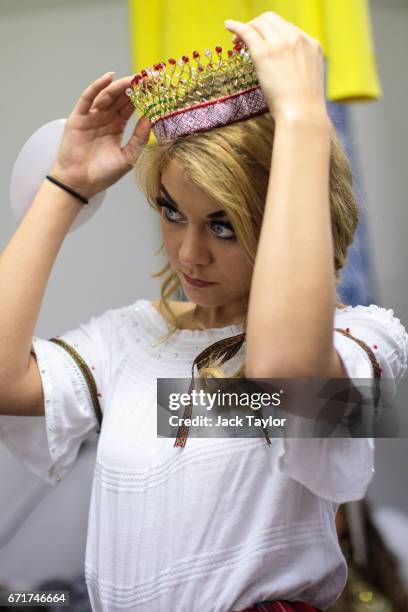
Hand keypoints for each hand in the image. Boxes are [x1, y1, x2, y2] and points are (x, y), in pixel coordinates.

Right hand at [50, 73, 150, 198]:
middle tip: (147, 78)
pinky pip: (87, 98)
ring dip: (119, 86)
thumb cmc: (103, 174)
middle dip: (133, 87)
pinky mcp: (78, 118)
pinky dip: (96, 87)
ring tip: (133, 79)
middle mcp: (104, 118)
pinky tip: (108, 78)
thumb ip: (139, 138)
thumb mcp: (128, 157)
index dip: (142, 96)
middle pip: (119, 97)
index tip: (155, 87)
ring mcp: (90, 117)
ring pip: (106, 95)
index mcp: (116, 126)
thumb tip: (151, 119)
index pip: (130, 106)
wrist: (80, 184)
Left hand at [225, 13, 327, 121]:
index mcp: (311, 45)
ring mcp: (280, 43)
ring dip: (246, 28)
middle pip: (272, 20)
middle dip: (258, 25)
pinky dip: (236, 26)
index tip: (263, 41)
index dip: (272, 33)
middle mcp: (297, 38)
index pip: (288, 29)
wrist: (302, 114)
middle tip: (246, 39)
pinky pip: (247, 31)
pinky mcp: (264, 52)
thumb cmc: (304, 107)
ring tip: (235, 41)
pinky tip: (228, 27)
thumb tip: (285, 73)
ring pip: (259, 23)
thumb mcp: (308, 81)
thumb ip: (299, 68)